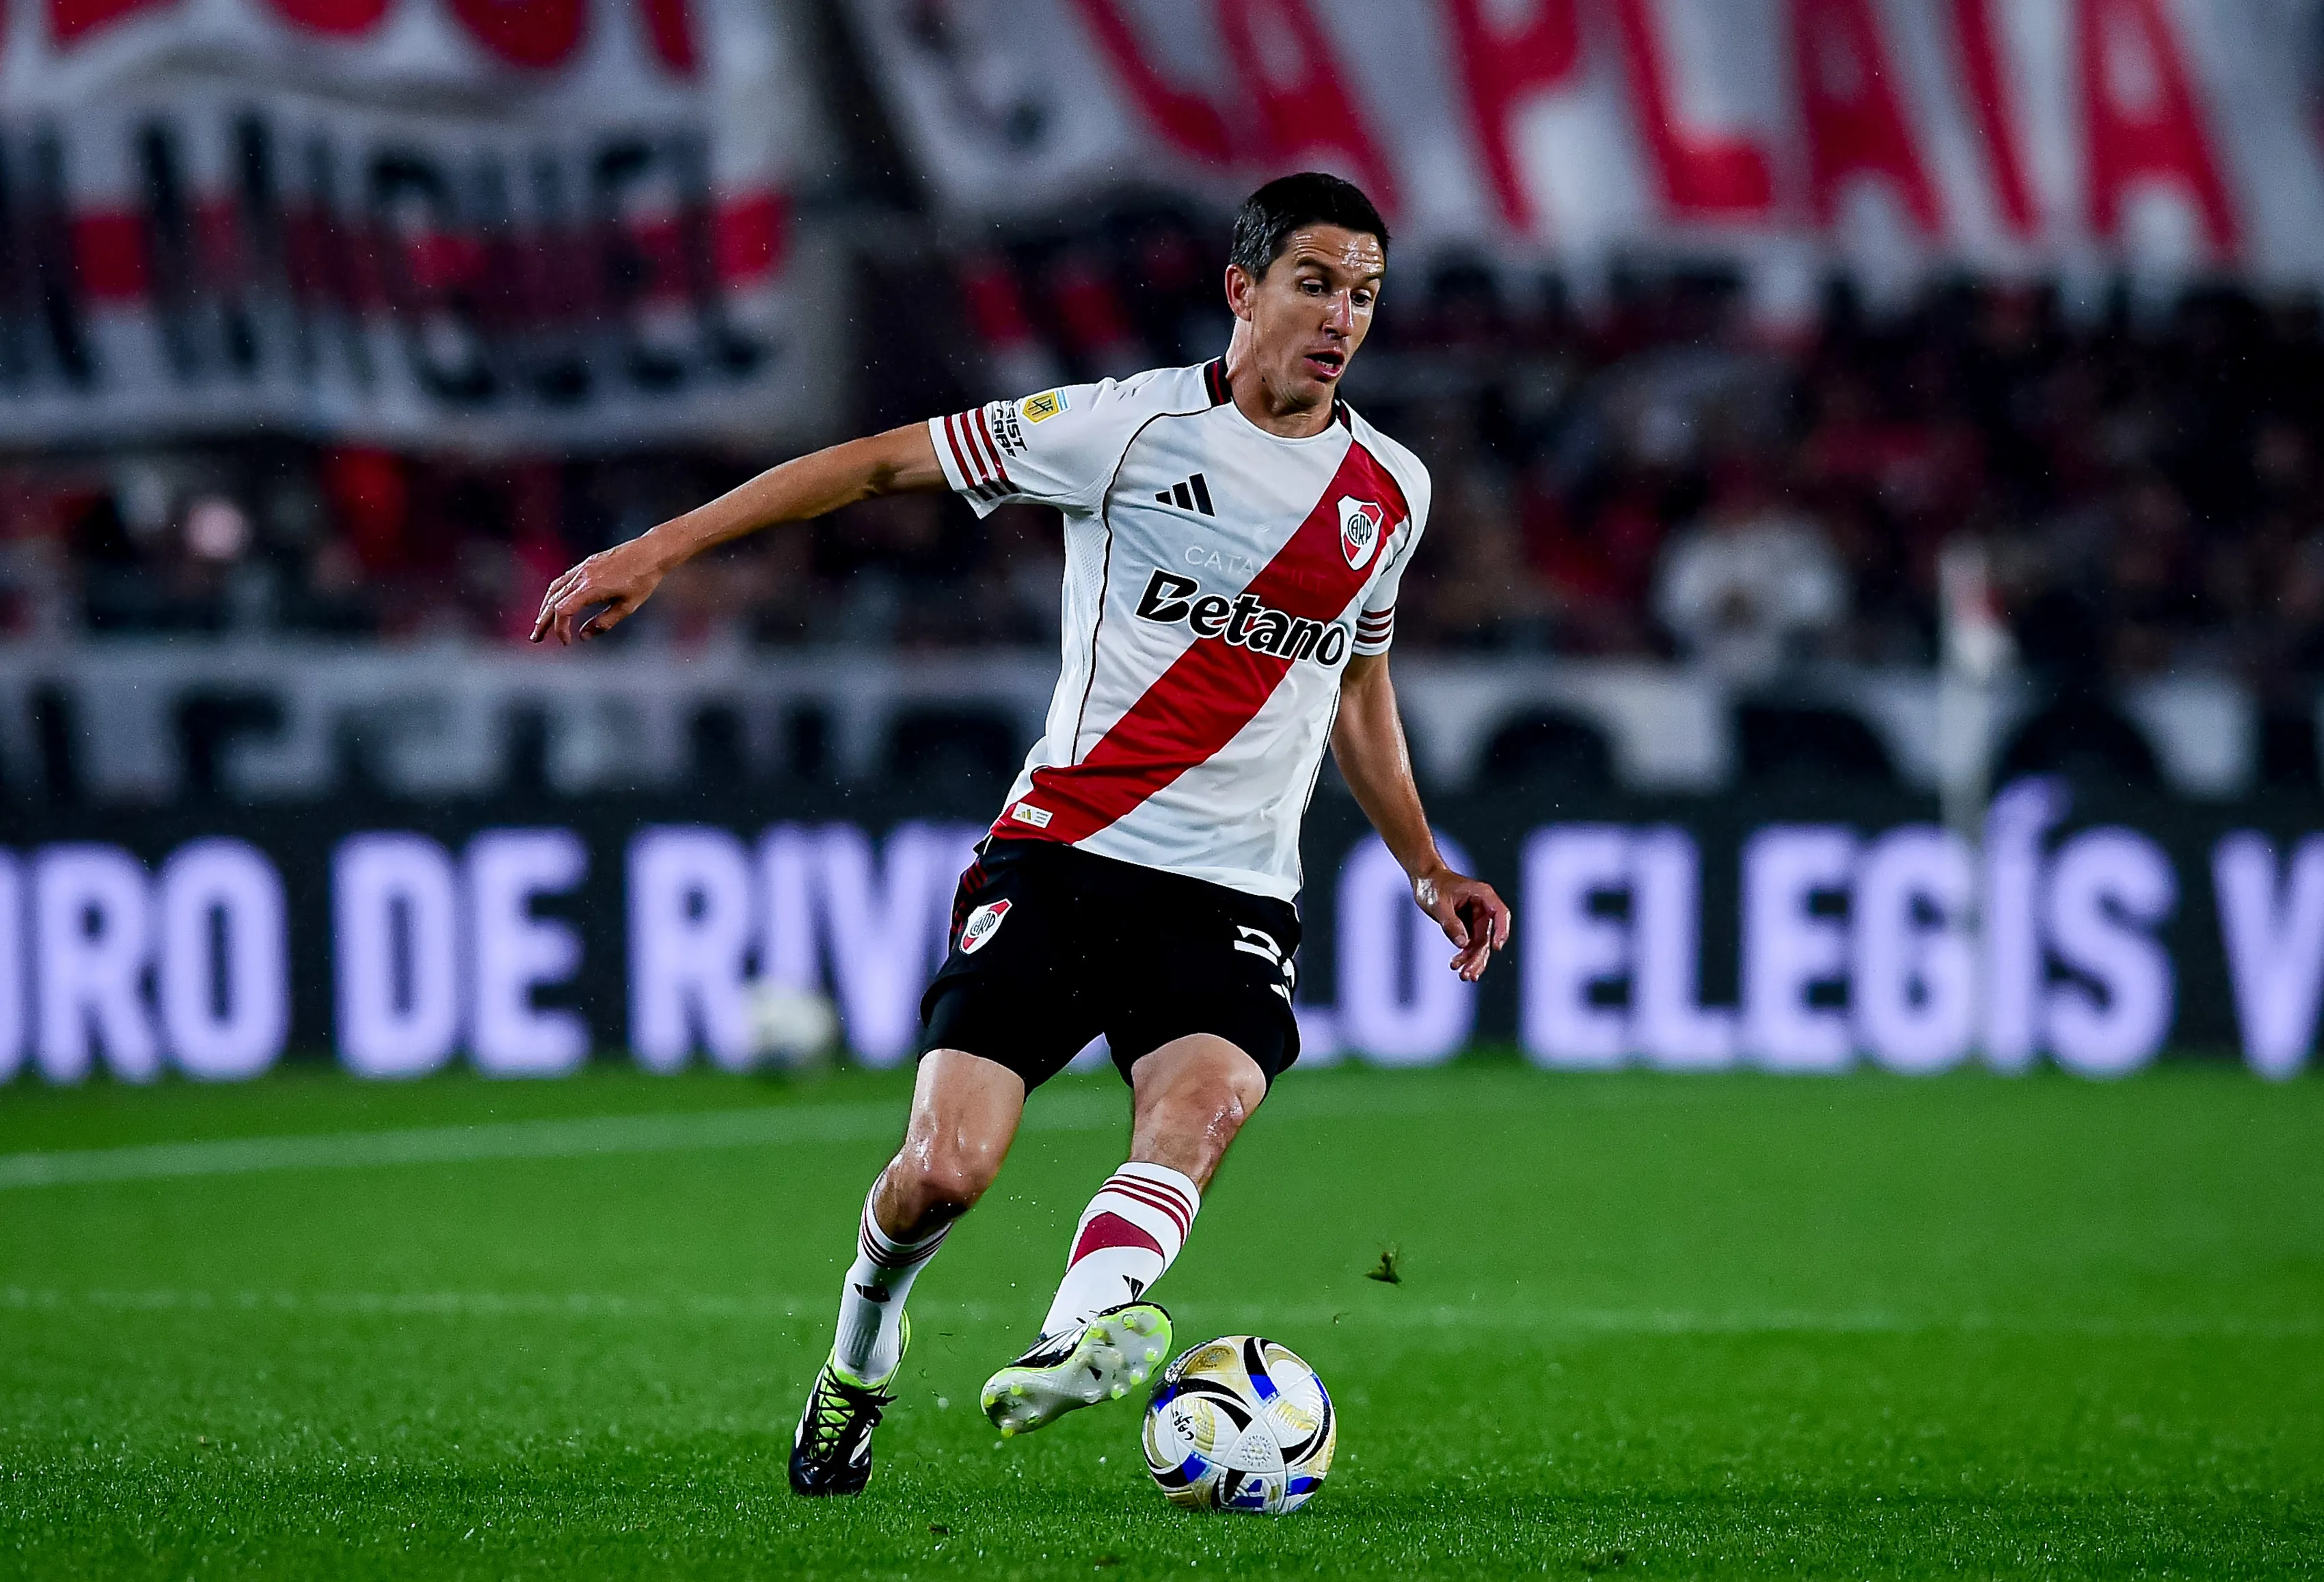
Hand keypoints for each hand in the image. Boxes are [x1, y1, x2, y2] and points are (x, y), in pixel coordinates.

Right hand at [529, 535, 672, 644]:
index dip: (560, 628)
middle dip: (543, 622)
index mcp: (591, 588)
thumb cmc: (642, 580)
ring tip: (541, 623)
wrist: (650, 552)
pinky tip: (555, 603)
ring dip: (545, 607)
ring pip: (555, 589)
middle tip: (536, 639)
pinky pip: (563, 580)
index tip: (566, 642)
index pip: (563, 610)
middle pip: (553, 601)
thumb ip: (604, 623)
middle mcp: (582, 576)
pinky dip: (555, 594)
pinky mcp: (586, 564)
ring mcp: (582, 568)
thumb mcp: (627, 607)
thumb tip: (583, 636)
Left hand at [1413, 866, 1511, 982]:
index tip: (1496, 947)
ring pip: (1480, 945)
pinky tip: (1458, 968)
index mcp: (1483, 895)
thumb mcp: (1438, 904)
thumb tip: (1463, 944)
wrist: (1424, 882)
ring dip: (1473, 961)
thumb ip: (1450, 923)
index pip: (1500, 914)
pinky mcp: (1469, 927)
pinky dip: (1465, 957)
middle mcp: (1484, 908)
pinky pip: (1471, 946)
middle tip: (1468, 974)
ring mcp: (1477, 919)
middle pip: (1487, 936)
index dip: (1501, 931)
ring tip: (1464, 976)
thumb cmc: (1432, 886)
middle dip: (1478, 956)